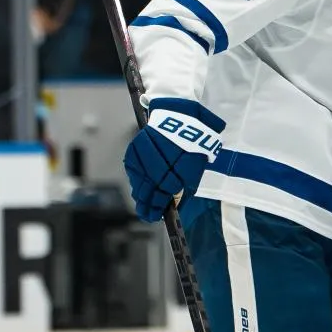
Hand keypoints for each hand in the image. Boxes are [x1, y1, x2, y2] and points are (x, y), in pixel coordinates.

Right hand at [123, 98, 225, 222]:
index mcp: (180, 163)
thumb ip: (187, 184)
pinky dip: (136, 182)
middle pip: (151, 188)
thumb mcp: (198, 163)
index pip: (167, 190)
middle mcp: (161, 159)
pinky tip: (139, 191)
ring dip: (141, 196)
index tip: (159, 215)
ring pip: (140, 181)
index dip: (161, 205)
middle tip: (149, 216)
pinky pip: (133, 172)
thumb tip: (175, 202)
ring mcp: (145, 154)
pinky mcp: (135, 150)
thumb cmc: (194, 141)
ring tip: (143, 207)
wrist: (179, 115)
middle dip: (150, 204)